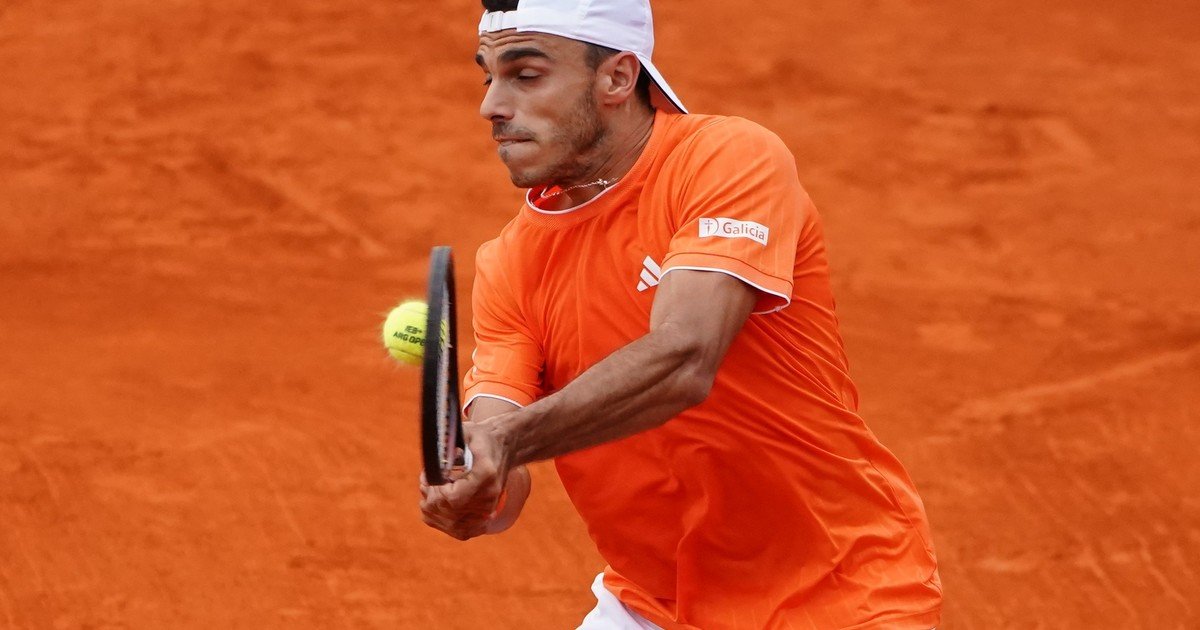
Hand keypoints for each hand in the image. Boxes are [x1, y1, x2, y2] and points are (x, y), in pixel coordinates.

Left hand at [418, 421, 513, 539]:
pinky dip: (443, 520)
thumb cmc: (480, 439)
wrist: (504, 448)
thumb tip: (430, 461)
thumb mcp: (464, 432)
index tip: (429, 476)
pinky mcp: (484, 520)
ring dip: (433, 509)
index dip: (435, 491)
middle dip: (430, 497)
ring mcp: (488, 510)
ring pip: (450, 524)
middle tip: (426, 480)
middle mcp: (489, 496)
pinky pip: (457, 530)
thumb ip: (447, 444)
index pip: (452, 498)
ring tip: (433, 489)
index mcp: (485, 473)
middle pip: (448, 512)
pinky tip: (440, 504)